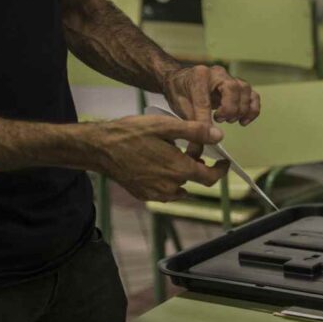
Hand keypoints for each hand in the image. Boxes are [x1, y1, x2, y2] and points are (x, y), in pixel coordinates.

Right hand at [84, 116, 227, 201]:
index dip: (220, 170)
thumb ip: (194, 132)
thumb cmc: (131, 133)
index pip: (211, 178)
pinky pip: (164, 192)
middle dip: (197, 166)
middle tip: (190, 150)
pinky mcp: (144, 195)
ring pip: (180, 187)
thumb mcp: (165, 126)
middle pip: (194, 179)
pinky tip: (157, 165)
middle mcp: (170, 186)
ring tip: (171, 155)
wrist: (99, 148)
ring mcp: (156, 194)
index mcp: (179, 169)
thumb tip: (218, 136)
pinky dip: (167, 181)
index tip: (223, 162)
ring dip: (181, 174)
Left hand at [160, 65, 260, 156]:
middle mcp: (217, 73)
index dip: (206, 119)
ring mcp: (231, 78)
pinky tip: (243, 121)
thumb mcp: (180, 107)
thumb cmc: (180, 93)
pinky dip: (252, 110)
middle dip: (229, 109)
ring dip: (241, 110)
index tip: (206, 133)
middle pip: (233, 89)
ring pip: (246, 91)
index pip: (205, 100)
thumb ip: (193, 123)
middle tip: (218, 119)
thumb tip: (204, 145)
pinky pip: (254, 96)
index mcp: (199, 76)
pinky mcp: (239, 86)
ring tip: (229, 120)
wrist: (181, 81)